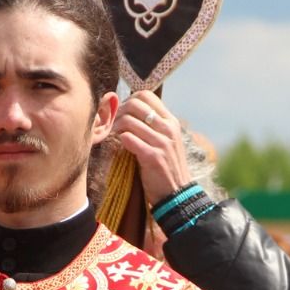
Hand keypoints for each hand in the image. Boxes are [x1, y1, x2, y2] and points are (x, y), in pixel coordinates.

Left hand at [112, 92, 192, 206]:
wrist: (177, 194)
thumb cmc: (167, 167)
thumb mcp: (166, 141)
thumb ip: (153, 126)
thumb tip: (130, 111)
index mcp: (171, 121)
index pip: (146, 95)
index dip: (129, 100)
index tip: (123, 113)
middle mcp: (168, 128)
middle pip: (135, 104)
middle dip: (119, 112)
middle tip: (113, 124)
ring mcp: (162, 142)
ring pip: (128, 121)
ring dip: (115, 128)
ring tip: (113, 136)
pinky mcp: (153, 157)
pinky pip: (128, 139)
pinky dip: (119, 141)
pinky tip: (118, 147)